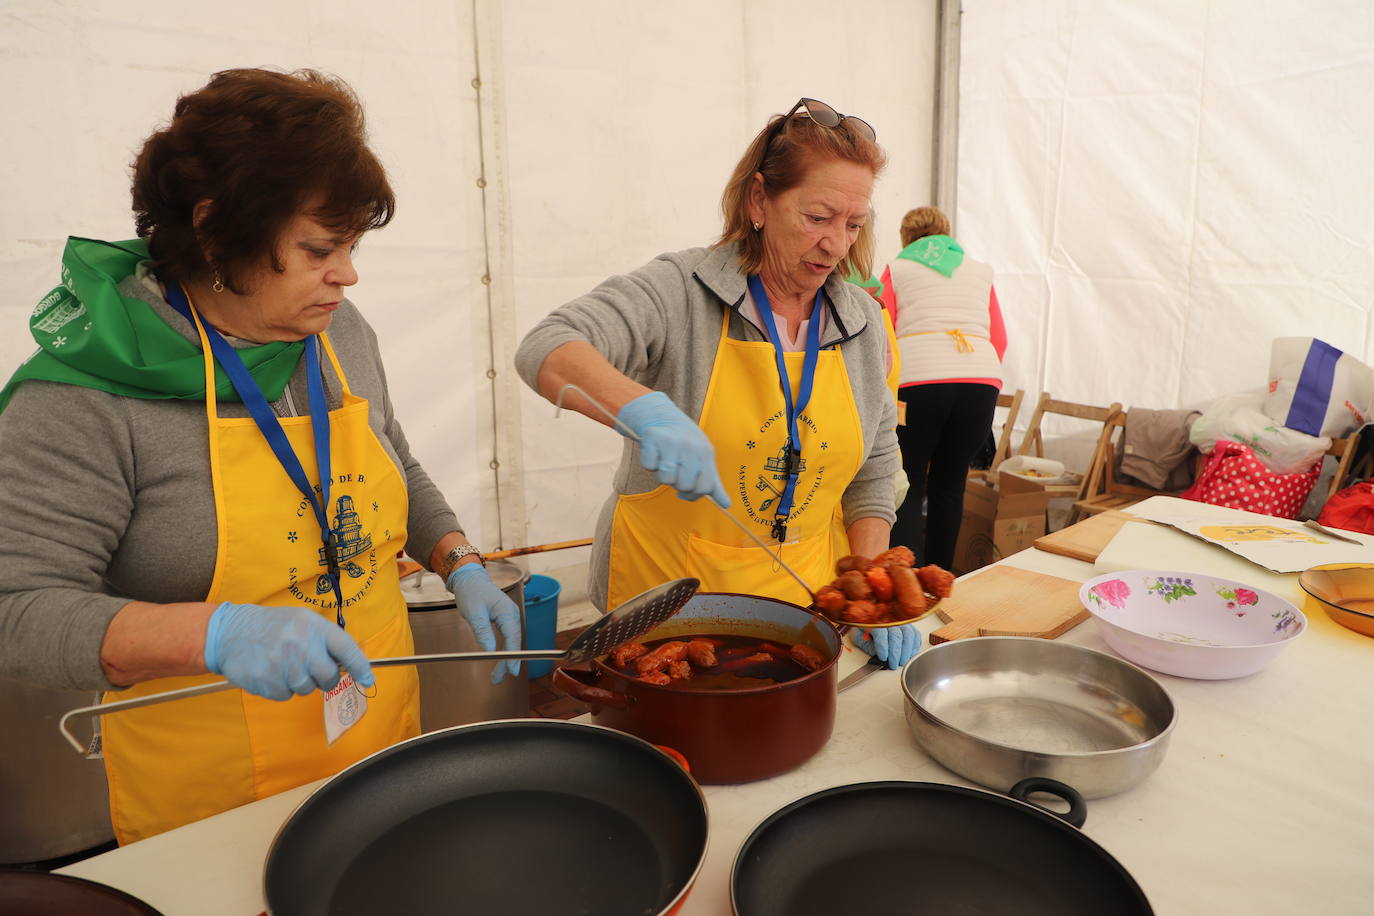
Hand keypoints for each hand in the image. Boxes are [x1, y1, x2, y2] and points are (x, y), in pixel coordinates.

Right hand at [203, 602, 373, 700]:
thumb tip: (350, 665)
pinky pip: (287, 695)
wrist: (230, 632)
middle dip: (324, 678)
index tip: (368, 680)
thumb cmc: (273, 627)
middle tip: (309, 667)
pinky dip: (281, 688)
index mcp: (313, 626)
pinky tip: (270, 672)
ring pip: (307, 688)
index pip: (346, 648)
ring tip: (283, 664)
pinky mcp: (267, 681)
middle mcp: (301, 644)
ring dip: (299, 682)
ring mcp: (283, 664)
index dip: (361, 666)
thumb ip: (325, 639)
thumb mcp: (301, 620)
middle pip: (329, 676)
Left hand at [447, 564, 522, 683]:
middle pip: (515, 643)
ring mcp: (511, 618)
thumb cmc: (471, 592)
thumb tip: (490, 651)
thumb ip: (482, 631)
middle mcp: (513, 615)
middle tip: (497, 679)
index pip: (513, 637)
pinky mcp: (506, 621)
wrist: (470, 579)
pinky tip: (500, 662)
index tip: (511, 671)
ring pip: (512, 643)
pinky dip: (504, 652)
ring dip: (506, 659)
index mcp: (507, 612)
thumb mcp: (473, 612)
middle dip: (508, 662)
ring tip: (497, 676)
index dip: (513, 656)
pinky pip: (508, 639)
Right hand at [617, 391, 729, 507]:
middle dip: (678, 483)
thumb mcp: (704, 459)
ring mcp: (671, 442)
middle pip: (684, 486)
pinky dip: (649, 464)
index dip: (695, 492)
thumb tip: (726, 505)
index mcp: (706, 453)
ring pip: (665, 479)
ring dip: (662, 475)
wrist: (662, 417)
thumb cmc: (686, 444)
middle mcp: (690, 447)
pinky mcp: (652, 439)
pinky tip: (655, 453)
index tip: (689, 486)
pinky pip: (649, 467)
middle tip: (676, 470)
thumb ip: (713, 482)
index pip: (704, 488)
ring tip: (665, 461)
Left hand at [854, 624, 920, 668]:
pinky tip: (908, 654)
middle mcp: (889, 619)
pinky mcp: (908, 625)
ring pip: (909, 634)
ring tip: (901, 661)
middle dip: (895, 653)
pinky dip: (914, 646)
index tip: (883, 658)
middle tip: (893, 664)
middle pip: (896, 635)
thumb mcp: (859, 637)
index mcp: (874, 620)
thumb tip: (877, 657)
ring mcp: (900, 621)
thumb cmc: (864, 629)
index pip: (881, 633)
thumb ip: (867, 646)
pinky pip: (915, 634)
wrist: (869, 619)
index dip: (883, 647)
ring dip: (906, 651)